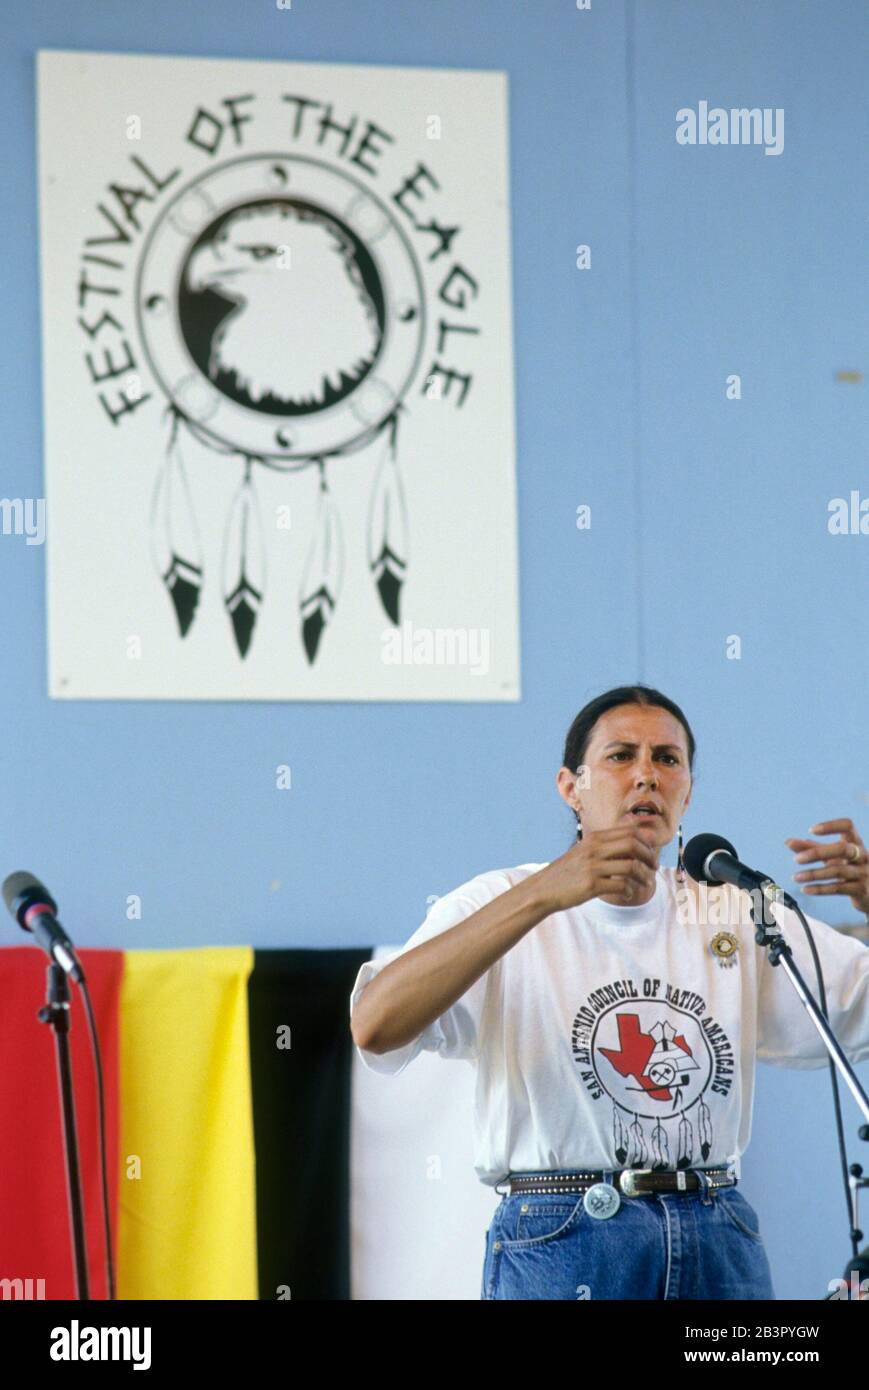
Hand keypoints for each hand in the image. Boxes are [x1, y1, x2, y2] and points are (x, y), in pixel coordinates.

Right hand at [541, 827, 657, 911]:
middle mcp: (594, 849)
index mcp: (594, 838)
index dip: (646, 842)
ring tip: (645, 883)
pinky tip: (627, 894)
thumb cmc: (567, 872)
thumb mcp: (584, 851)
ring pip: (631, 867)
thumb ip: (606, 845)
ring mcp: (592, 867)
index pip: (629, 831)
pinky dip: (629, 891)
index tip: (651, 853)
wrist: (543, 889)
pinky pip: (621, 886)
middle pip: (633, 845)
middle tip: (653, 868)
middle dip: (649, 857)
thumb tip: (635, 839)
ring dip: (643, 877)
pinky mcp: (591, 886)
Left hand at [784, 818, 868, 915]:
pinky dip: (820, 889)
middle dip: (817, 853)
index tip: (811, 830)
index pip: (848, 826)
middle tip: (797, 859)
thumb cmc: (849, 869)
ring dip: (813, 874)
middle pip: (843, 849)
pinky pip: (838, 888)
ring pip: (838, 870)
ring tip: (796, 877)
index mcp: (856, 843)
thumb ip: (811, 849)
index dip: (831, 826)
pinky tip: (805, 889)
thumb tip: (788, 842)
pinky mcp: (861, 890)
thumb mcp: (832, 857)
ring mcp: (864, 873)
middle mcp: (862, 856)